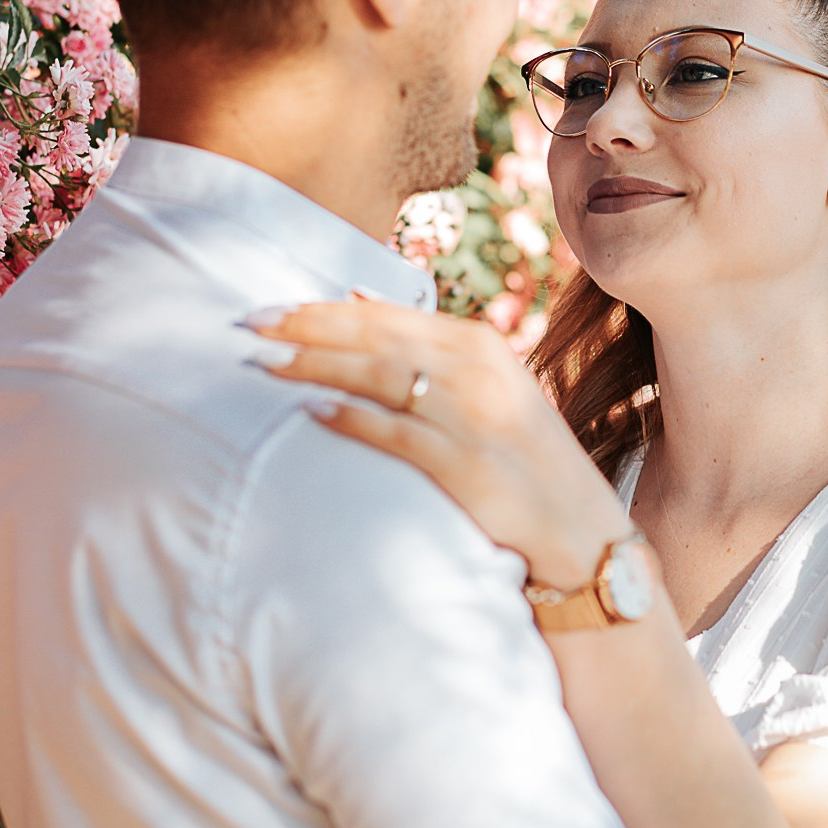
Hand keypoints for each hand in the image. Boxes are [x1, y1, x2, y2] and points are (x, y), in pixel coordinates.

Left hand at [244, 296, 628, 588]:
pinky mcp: (469, 466)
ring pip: (380, 377)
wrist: (579, 530)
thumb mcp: (486, 385)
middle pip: (375, 338)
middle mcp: (479, 371)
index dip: (319, 310)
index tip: (267, 309)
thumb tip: (356, 297)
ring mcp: (476, 418)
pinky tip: (313, 410)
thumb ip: (424, 344)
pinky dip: (354, 418)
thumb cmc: (517, 456)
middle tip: (248, 325)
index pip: (383, 315)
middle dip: (306, 329)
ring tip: (264, 363)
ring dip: (317, 365)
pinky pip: (399, 434)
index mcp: (479, 343)